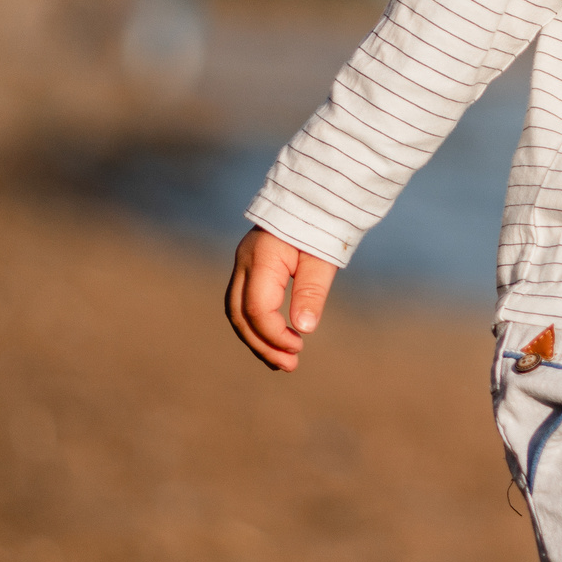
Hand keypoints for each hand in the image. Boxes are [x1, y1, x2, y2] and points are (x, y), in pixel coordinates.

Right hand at [224, 227, 338, 371]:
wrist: (314, 196)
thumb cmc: (323, 224)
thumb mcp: (323, 257)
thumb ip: (312, 290)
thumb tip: (305, 329)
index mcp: (262, 259)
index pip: (257, 308)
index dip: (275, 334)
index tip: (299, 347)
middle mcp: (244, 263)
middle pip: (240, 315)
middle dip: (262, 344)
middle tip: (289, 366)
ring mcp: (242, 265)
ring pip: (237, 312)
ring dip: (257, 339)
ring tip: (282, 362)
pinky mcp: (249, 269)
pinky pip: (243, 303)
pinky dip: (257, 325)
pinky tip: (276, 342)